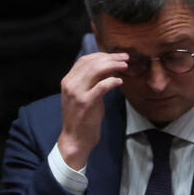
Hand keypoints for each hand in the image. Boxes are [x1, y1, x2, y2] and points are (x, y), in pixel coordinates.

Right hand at [57, 51, 128, 169]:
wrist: (75, 139)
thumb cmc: (81, 118)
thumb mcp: (82, 95)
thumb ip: (91, 81)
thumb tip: (108, 68)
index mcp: (68, 80)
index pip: (84, 60)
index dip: (102, 55)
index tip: (116, 56)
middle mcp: (70, 84)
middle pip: (92, 62)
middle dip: (111, 57)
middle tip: (125, 58)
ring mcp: (77, 93)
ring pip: (96, 70)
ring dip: (113, 65)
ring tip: (125, 66)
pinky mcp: (86, 103)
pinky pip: (102, 85)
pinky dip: (113, 81)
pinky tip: (119, 82)